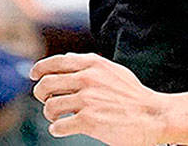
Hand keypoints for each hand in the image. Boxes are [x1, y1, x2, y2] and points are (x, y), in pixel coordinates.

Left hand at [31, 53, 169, 144]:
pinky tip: (61, 129)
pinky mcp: (88, 121)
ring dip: (50, 113)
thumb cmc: (134, 96)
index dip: (40, 68)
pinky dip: (57, 128)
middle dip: (41, 93)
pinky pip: (59, 125)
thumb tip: (67, 59)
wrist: (153, 116)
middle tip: (45, 100)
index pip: (56, 62)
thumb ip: (91, 64)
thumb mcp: (113, 71)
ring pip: (50, 106)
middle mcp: (87, 79)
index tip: (33, 75)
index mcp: (93, 64)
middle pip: (47, 84)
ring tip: (57, 117)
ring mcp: (87, 100)